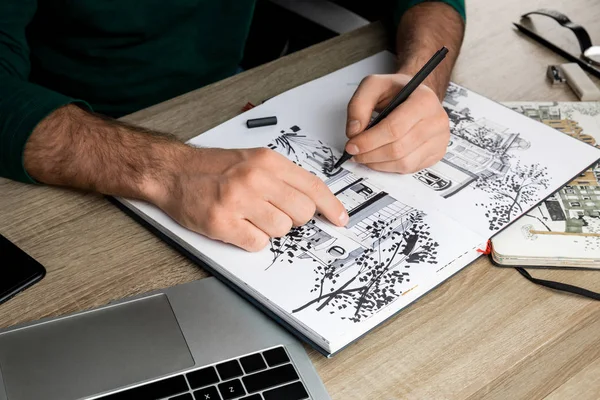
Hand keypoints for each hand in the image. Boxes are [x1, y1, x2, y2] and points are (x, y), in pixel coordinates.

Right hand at [150, 147, 348, 251]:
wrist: (173, 172)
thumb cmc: (214, 168)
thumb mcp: (253, 159)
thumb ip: (283, 177)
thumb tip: (313, 201)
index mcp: (267, 161)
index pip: (312, 186)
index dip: (331, 206)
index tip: (340, 219)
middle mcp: (255, 178)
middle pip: (302, 213)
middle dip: (294, 219)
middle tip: (274, 212)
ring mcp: (238, 201)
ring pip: (281, 230)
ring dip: (270, 230)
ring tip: (250, 217)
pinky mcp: (223, 223)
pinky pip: (258, 244)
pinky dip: (251, 240)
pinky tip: (238, 226)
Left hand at [344, 73, 449, 172]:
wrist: (414, 94)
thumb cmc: (396, 90)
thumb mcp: (374, 85)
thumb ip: (359, 104)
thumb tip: (354, 131)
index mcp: (424, 100)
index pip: (394, 128)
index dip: (369, 141)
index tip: (352, 144)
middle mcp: (436, 120)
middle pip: (397, 149)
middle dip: (370, 154)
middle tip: (354, 152)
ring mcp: (439, 139)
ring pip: (403, 163)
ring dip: (377, 163)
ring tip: (365, 155)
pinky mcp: (436, 153)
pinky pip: (409, 168)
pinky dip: (389, 167)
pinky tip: (379, 157)